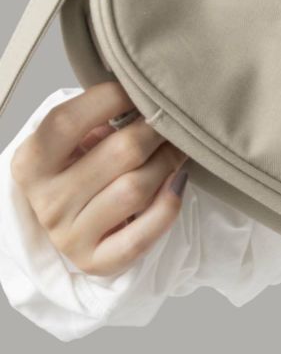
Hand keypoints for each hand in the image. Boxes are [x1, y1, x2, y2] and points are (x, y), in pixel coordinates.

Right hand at [9, 80, 189, 275]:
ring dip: (169, 162)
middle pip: (121, 152)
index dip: (112, 98)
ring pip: (137, 188)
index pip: (67, 121)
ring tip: (176, 149)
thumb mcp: (74, 141)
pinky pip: (143, 233)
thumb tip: (140, 92)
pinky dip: (168, 205)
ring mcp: (70, 236)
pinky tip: (176, 183)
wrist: (78, 223)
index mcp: (31, 163)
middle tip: (170, 121)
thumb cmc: (82, 169)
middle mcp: (46, 202)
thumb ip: (95, 117)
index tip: (138, 91)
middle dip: (157, 129)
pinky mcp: (97, 261)